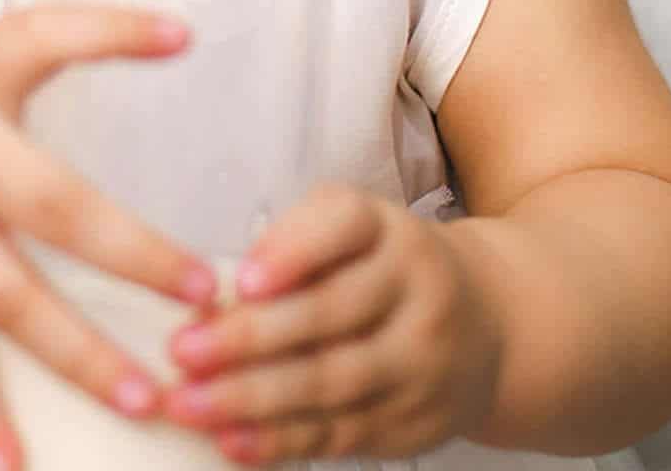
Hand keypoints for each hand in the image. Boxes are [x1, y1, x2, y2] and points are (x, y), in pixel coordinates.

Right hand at [0, 7, 219, 470]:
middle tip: (204, 293)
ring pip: (6, 300)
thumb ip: (27, 58)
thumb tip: (163, 37)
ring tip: (145, 397)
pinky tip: (15, 459)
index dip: (111, 32)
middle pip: (48, 204)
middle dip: (130, 252)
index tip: (179, 36)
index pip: (42, 38)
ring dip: (78, 354)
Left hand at [160, 184, 502, 465]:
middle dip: (250, 338)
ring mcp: (422, 362)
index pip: (343, 228)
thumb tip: (214, 290)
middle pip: (331, 315)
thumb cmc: (383, 268)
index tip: (242, 280)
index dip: (291, 252)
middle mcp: (417, 292)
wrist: (488, 327)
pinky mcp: (413, 420)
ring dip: (252, 398)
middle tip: (182, 350)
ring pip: (333, 382)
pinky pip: (340, 434)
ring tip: (188, 403)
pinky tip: (231, 441)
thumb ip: (289, 241)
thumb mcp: (351, 227)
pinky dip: (281, 441)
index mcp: (390, 232)